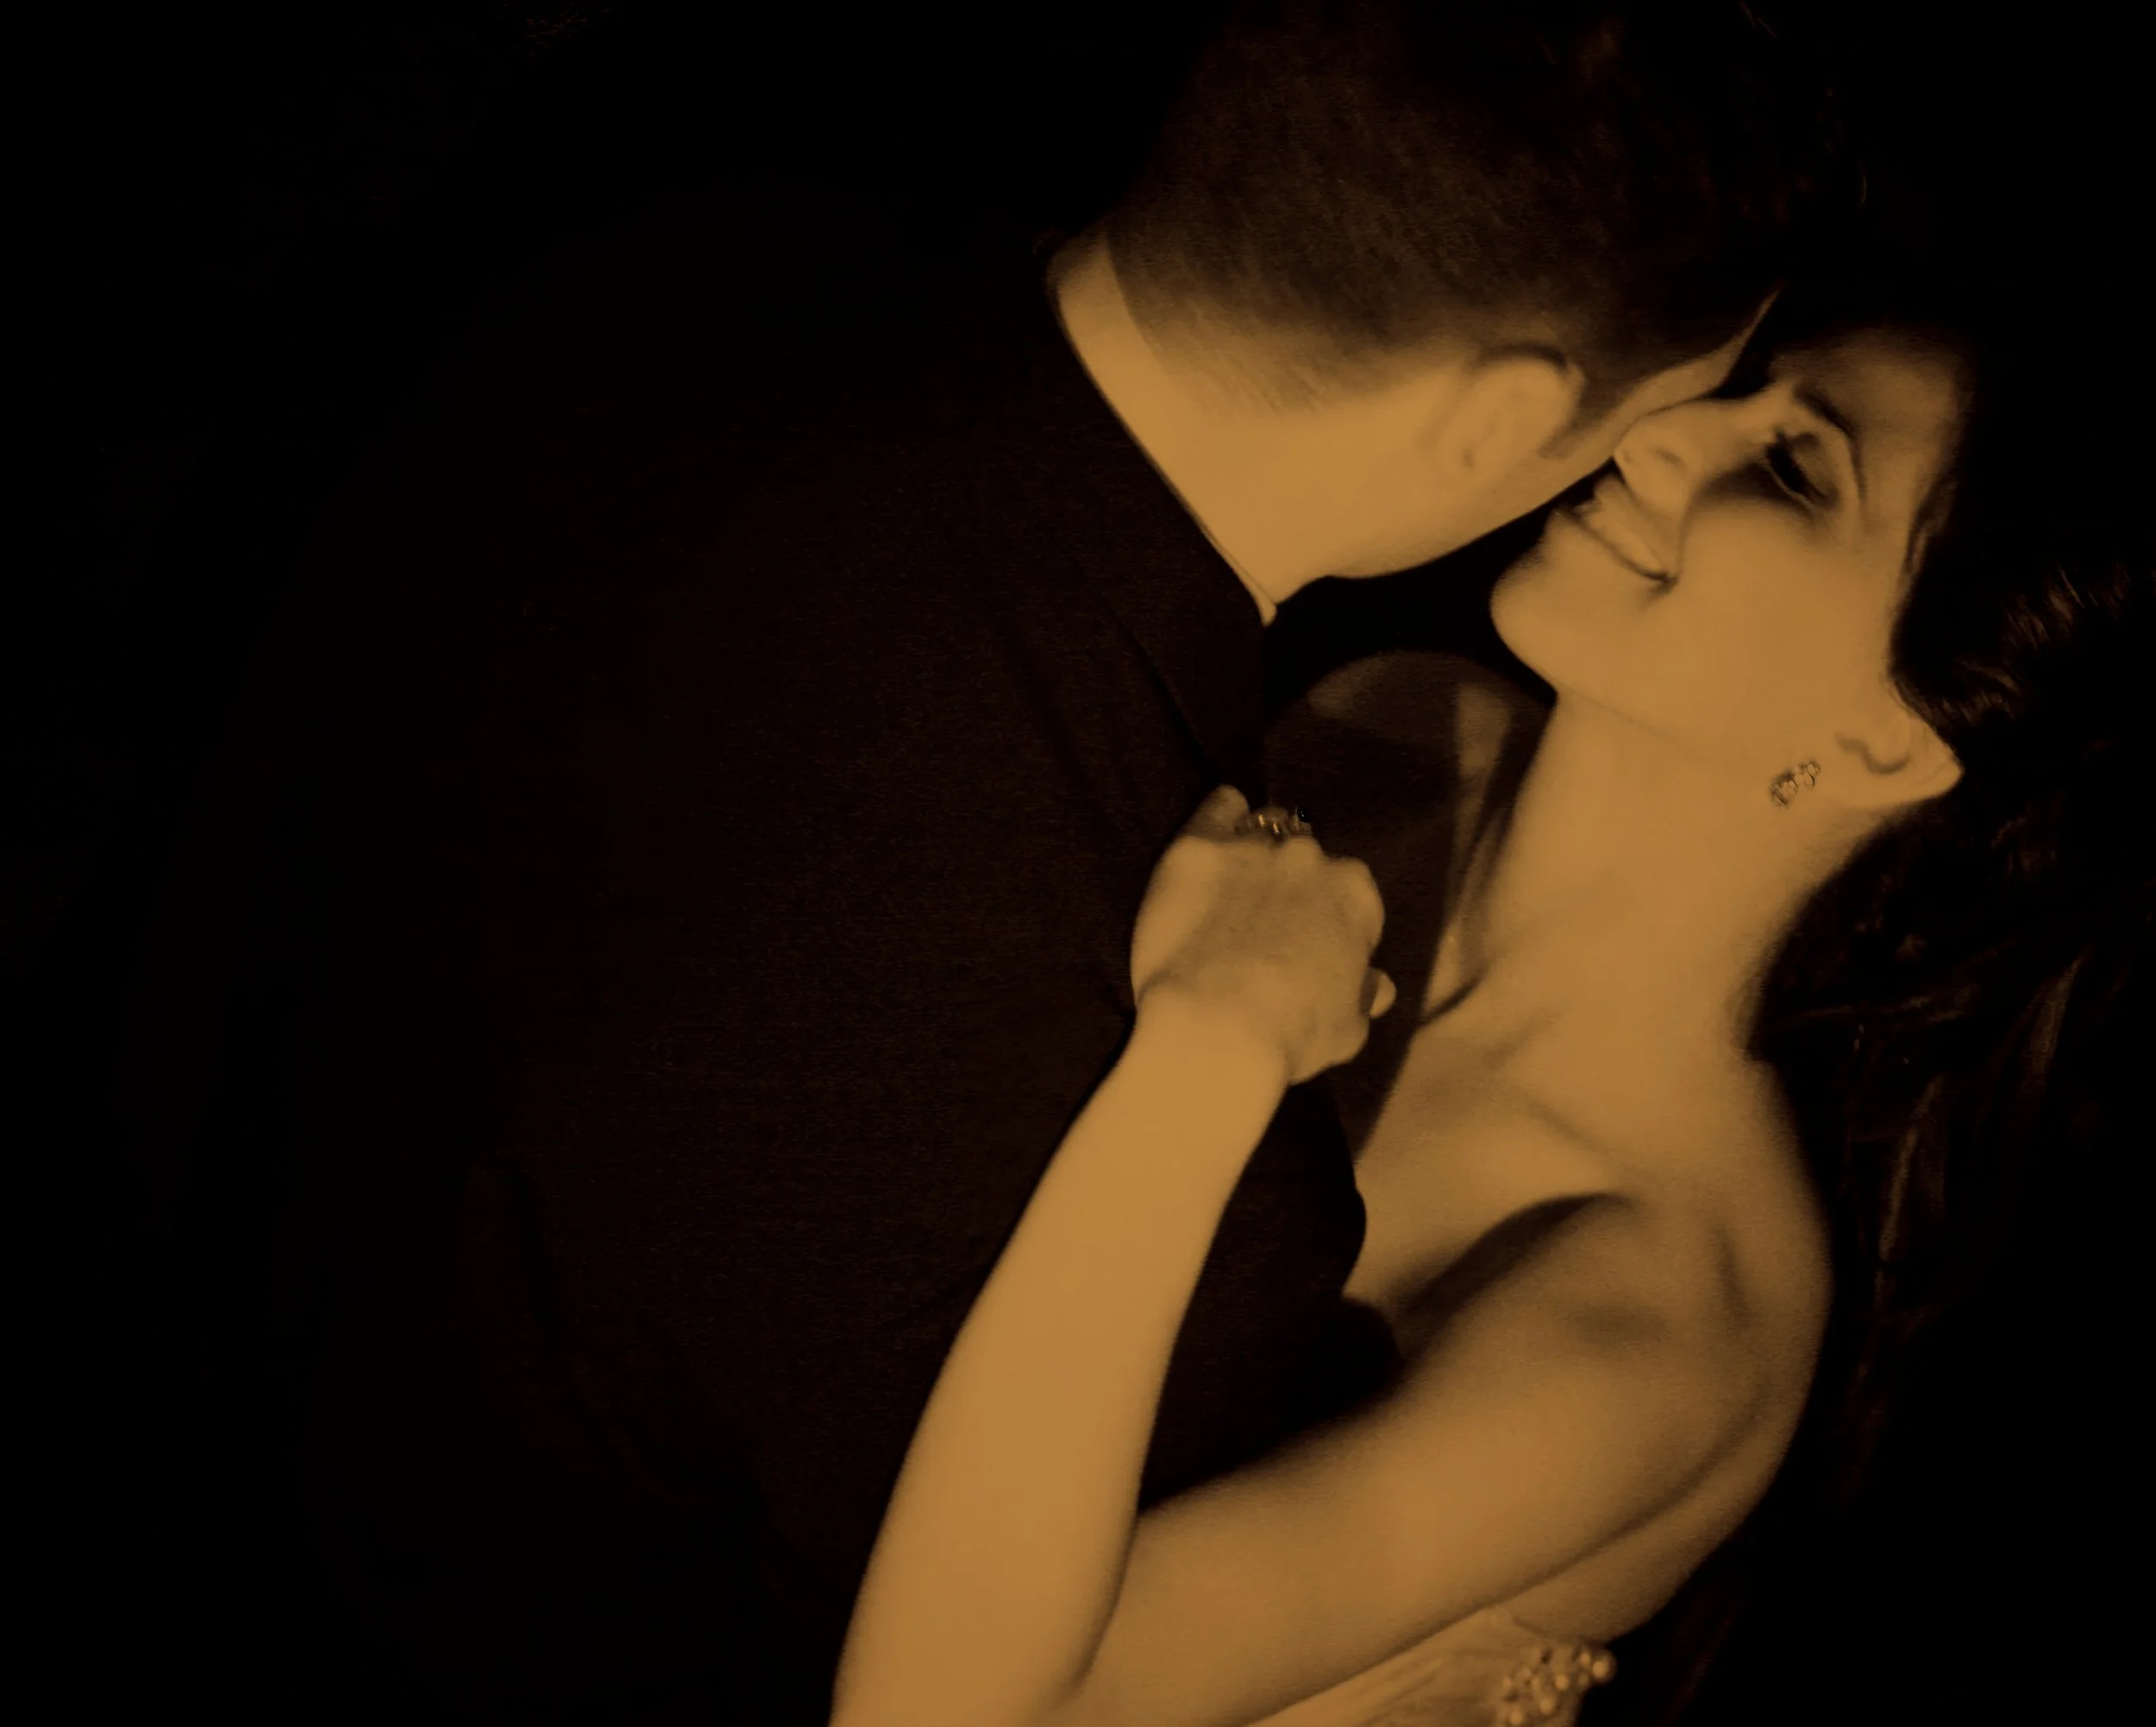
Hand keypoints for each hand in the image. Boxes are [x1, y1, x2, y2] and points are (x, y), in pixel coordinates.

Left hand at [1130, 788, 1393, 1085]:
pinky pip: (1216, 809)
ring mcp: (1253, 847)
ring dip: (1256, 850)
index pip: (1351, 893)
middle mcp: (1311, 858)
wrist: (1216, 1028)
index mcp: (1355, 894)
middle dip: (1293, 884)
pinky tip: (1216, 825)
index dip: (1331, 921)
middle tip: (1265, 922)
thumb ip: (1364, 996)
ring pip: (1263, 829)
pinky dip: (1220, 813)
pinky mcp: (1197, 848)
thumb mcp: (1349, 1028)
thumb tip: (1376, 984)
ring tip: (1235, 881)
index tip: (1311, 946)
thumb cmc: (1291, 1036)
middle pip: (1307, 858)